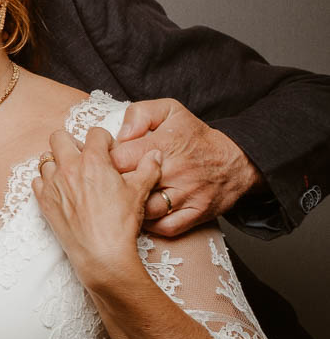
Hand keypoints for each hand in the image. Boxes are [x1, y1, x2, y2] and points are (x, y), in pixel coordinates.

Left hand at [34, 127, 161, 284]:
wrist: (101, 253)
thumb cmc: (120, 223)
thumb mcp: (139, 192)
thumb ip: (148, 169)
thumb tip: (155, 154)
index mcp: (92, 161)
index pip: (95, 133)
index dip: (104, 140)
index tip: (108, 151)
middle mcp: (68, 167)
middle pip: (59, 138)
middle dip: (72, 143)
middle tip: (85, 158)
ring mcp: (52, 184)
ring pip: (45, 159)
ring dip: (57, 162)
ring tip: (72, 175)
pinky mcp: (43, 200)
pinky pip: (37, 180)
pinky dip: (46, 181)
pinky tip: (61, 190)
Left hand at [112, 98, 262, 236]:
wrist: (236, 161)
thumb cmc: (195, 136)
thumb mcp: (169, 111)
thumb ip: (140, 114)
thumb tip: (120, 133)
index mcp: (163, 145)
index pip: (118, 158)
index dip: (104, 162)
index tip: (102, 164)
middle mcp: (175, 172)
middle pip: (128, 186)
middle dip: (111, 187)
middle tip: (106, 186)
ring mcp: (186, 195)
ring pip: (146, 210)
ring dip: (130, 208)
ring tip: (122, 202)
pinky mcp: (196, 214)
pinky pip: (165, 227)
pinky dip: (151, 224)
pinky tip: (143, 214)